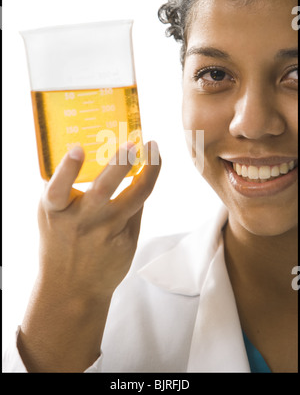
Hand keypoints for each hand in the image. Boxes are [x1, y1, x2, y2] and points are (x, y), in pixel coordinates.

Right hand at [18, 141, 160, 371]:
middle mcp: (82, 221)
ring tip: (154, 149)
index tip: (78, 149)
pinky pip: (138, 208)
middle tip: (134, 143)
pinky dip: (141, 188)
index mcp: (56, 212)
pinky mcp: (127, 240)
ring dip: (149, 169)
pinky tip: (144, 176)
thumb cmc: (60, 242)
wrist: (73, 287)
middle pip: (103, 189)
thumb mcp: (52, 216)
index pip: (58, 189)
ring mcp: (107, 232)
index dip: (67, 169)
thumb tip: (97, 155)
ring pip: (136, 196)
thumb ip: (65, 189)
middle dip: (120, 163)